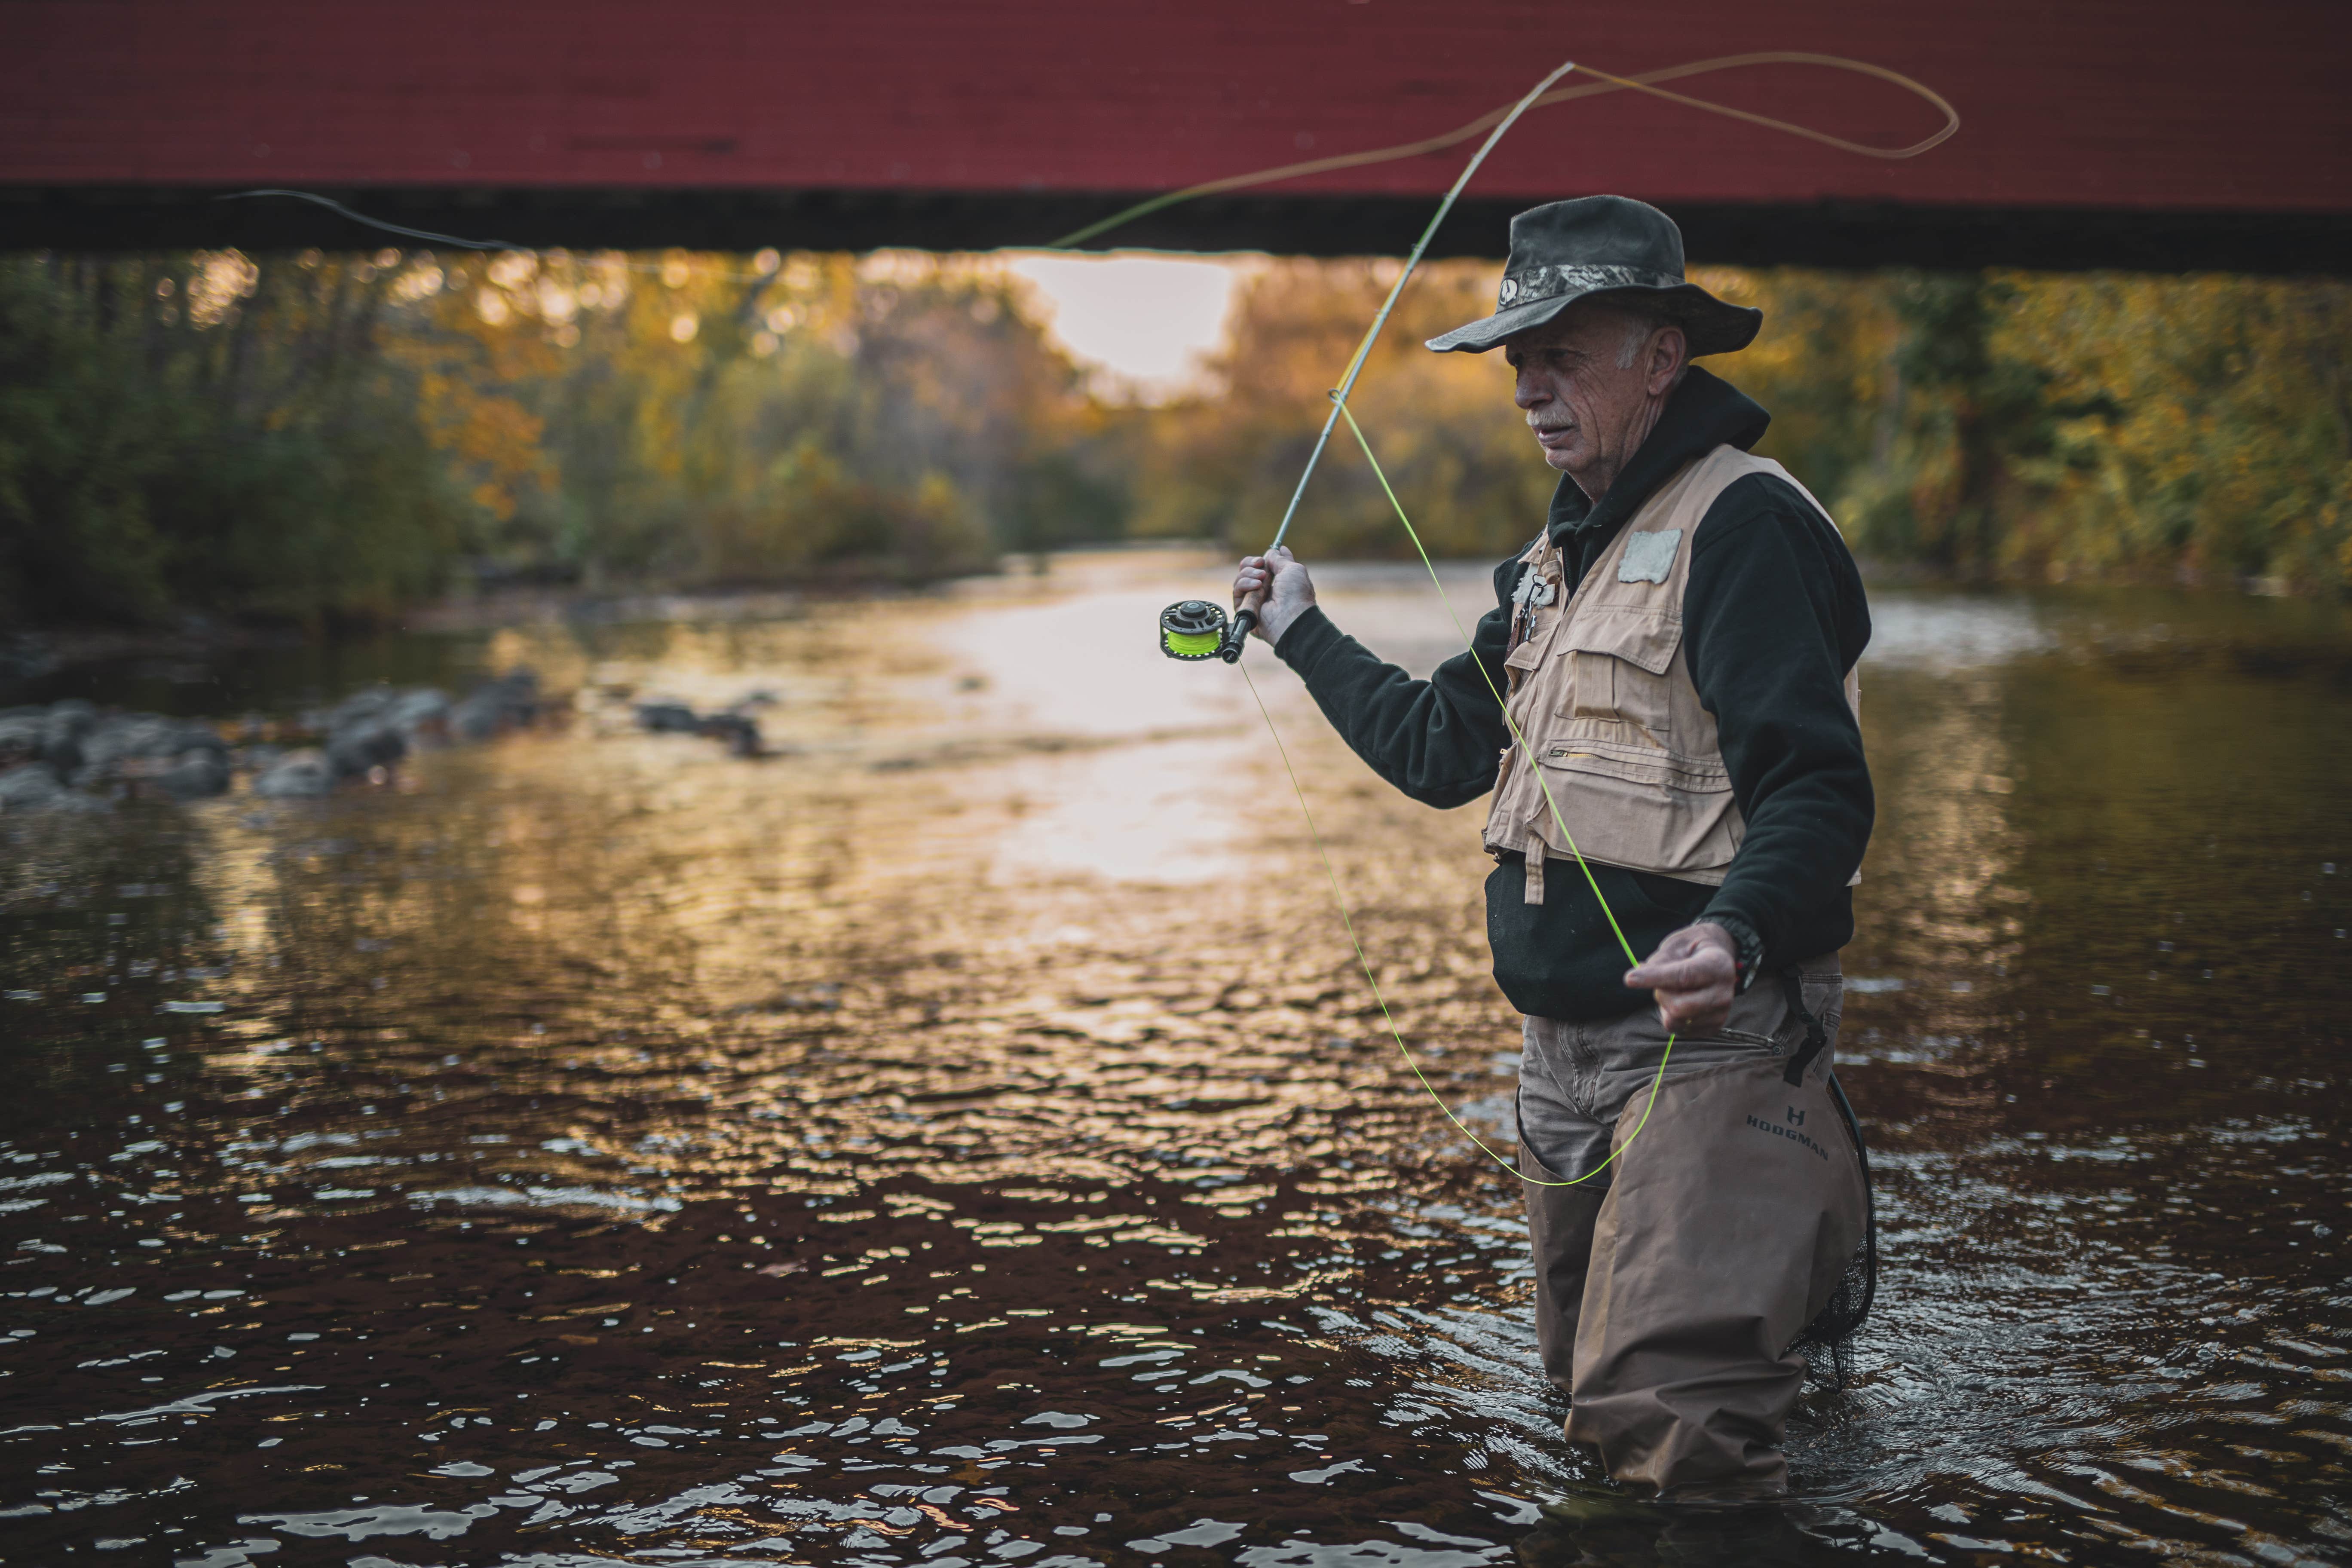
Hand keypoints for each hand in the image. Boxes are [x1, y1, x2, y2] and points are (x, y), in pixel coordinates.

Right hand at [1231, 546, 1316, 645]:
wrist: (1291, 615)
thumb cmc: (1296, 594)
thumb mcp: (1292, 569)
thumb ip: (1280, 558)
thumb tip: (1273, 550)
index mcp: (1275, 582)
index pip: (1259, 567)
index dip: (1258, 560)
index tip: (1264, 558)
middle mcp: (1263, 590)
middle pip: (1246, 570)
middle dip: (1251, 564)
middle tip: (1261, 565)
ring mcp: (1253, 599)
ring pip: (1240, 579)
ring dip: (1249, 574)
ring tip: (1261, 579)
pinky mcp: (1244, 608)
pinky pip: (1237, 591)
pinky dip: (1245, 585)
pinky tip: (1257, 587)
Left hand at [1624, 922, 1738, 1035]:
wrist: (1717, 961)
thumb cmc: (1692, 950)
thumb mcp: (1676, 945)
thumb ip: (1659, 961)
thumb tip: (1637, 977)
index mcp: (1718, 965)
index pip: (1683, 976)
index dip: (1654, 978)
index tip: (1629, 979)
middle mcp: (1724, 993)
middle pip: (1679, 1007)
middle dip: (1660, 995)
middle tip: (1660, 981)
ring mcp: (1721, 1013)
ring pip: (1676, 1022)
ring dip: (1665, 1006)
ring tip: (1675, 990)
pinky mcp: (1713, 1028)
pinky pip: (1679, 1030)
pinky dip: (1672, 1016)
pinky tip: (1682, 1000)